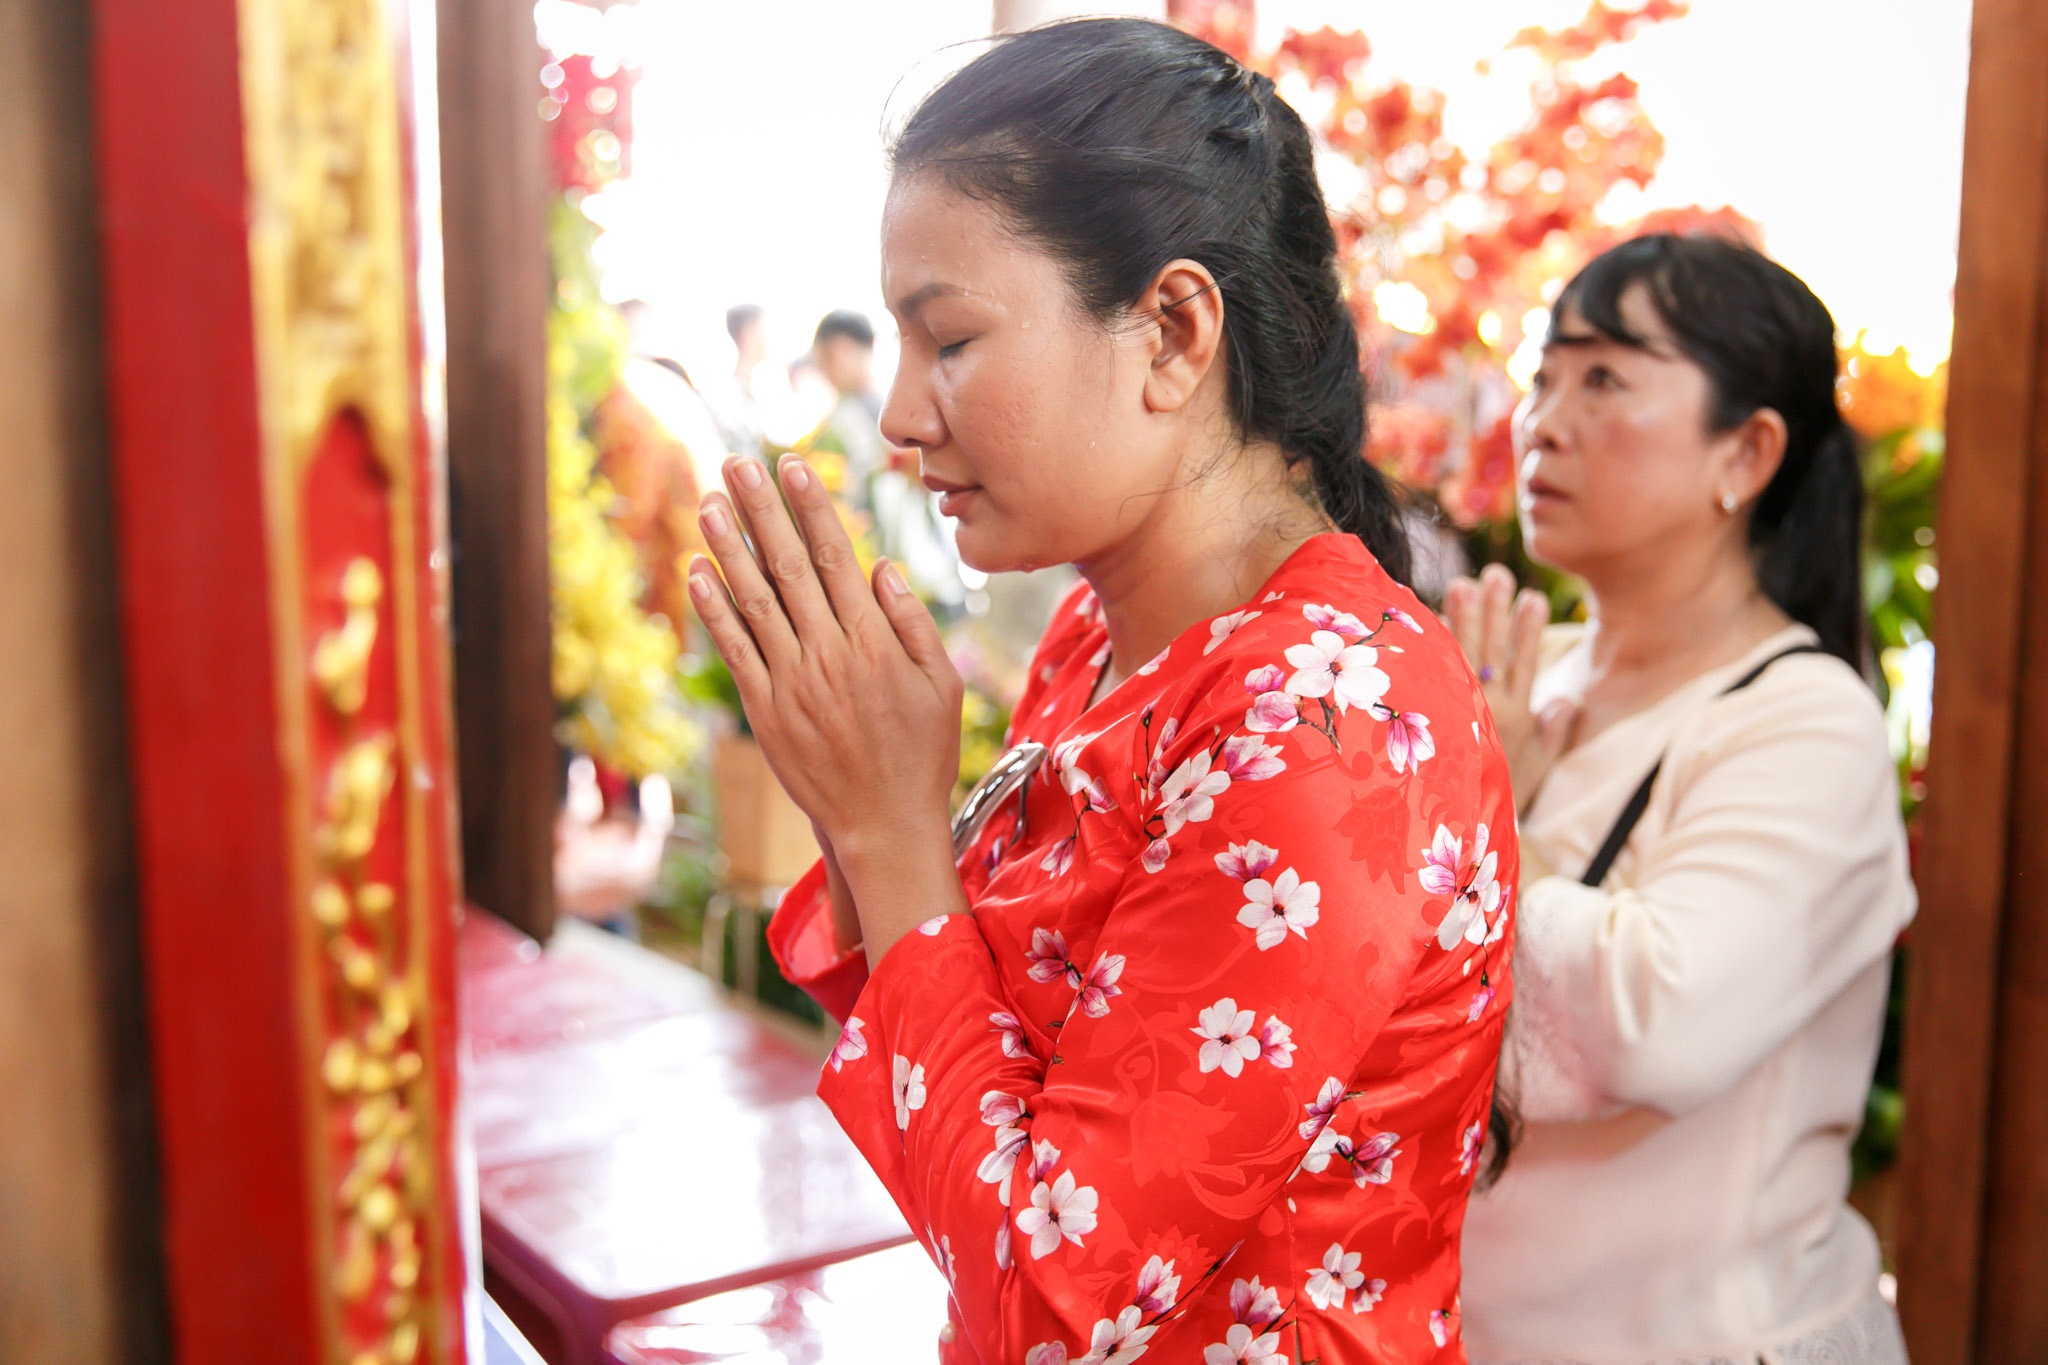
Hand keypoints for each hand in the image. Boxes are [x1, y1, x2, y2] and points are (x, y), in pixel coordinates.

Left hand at [689, 455, 966, 960]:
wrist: (883, 823)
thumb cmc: (920, 753)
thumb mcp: (940, 686)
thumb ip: (912, 624)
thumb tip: (881, 568)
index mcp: (872, 641)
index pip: (836, 557)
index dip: (812, 508)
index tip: (794, 466)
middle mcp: (827, 653)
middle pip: (788, 566)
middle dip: (761, 510)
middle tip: (737, 464)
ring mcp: (790, 682)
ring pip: (753, 600)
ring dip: (727, 548)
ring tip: (708, 502)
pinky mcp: (764, 710)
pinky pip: (734, 650)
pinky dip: (713, 610)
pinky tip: (696, 572)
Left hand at [1444, 564, 1577, 811]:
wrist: (1458, 830)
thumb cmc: (1500, 797)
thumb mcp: (1535, 768)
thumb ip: (1553, 733)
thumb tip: (1568, 700)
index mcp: (1515, 718)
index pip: (1525, 664)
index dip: (1530, 631)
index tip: (1536, 596)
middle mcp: (1485, 710)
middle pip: (1490, 650)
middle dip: (1494, 610)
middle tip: (1496, 574)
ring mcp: (1455, 710)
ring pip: (1459, 655)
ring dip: (1462, 617)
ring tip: (1463, 583)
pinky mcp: (1427, 715)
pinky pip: (1425, 673)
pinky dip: (1424, 645)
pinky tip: (1419, 615)